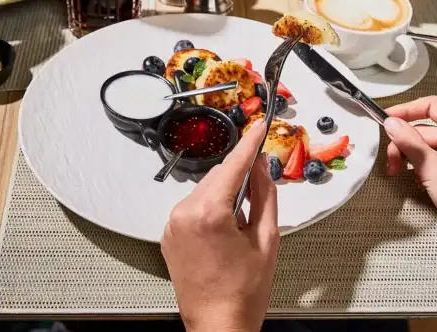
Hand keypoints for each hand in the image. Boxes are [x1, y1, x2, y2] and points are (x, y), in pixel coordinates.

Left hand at [161, 118, 278, 331]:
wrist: (217, 327)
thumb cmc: (243, 292)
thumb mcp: (266, 238)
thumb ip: (265, 194)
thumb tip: (261, 165)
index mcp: (210, 214)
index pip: (234, 164)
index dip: (250, 142)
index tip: (258, 126)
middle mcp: (184, 214)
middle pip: (218, 175)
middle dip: (239, 177)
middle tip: (258, 192)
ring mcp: (173, 224)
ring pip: (205, 188)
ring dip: (225, 194)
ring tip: (240, 224)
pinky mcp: (169, 233)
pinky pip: (193, 205)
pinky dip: (210, 207)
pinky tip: (224, 230)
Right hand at [384, 97, 436, 247]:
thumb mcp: (430, 165)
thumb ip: (408, 141)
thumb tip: (392, 124)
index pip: (430, 105)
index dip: (406, 110)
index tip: (387, 119)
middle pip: (424, 129)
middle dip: (404, 143)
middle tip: (390, 158)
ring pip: (425, 145)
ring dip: (409, 157)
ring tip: (398, 171)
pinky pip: (432, 159)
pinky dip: (420, 167)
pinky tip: (416, 179)